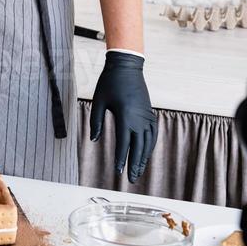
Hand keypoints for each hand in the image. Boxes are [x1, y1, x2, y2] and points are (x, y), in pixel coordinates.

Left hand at [90, 51, 157, 183]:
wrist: (126, 66)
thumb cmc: (109, 82)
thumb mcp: (99, 101)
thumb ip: (96, 122)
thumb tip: (94, 140)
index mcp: (125, 116)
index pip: (123, 144)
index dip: (121, 159)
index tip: (118, 171)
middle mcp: (138, 119)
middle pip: (139, 147)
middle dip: (135, 164)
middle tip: (131, 179)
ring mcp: (146, 115)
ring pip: (148, 142)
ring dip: (144, 157)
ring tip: (139, 170)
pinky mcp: (149, 112)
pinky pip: (153, 133)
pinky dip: (151, 144)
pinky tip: (147, 152)